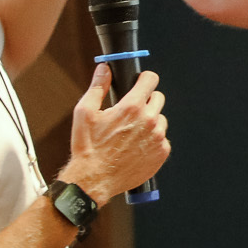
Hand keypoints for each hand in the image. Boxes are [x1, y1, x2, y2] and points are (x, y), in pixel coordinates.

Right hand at [59, 64, 169, 203]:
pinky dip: (152, 140)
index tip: (140, 82)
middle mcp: (149, 120)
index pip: (151, 80)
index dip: (144, 79)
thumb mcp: (85, 112)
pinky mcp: (162, 152)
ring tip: (130, 133)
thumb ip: (98, 87)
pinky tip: (136, 146)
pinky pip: (162, 139)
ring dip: (150, 122)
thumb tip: (104, 69)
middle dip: (146, 100)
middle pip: (158, 98)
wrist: (94, 179)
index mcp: (131, 107)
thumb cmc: (88, 147)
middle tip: (131, 112)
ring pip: (160, 119)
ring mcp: (158, 137)